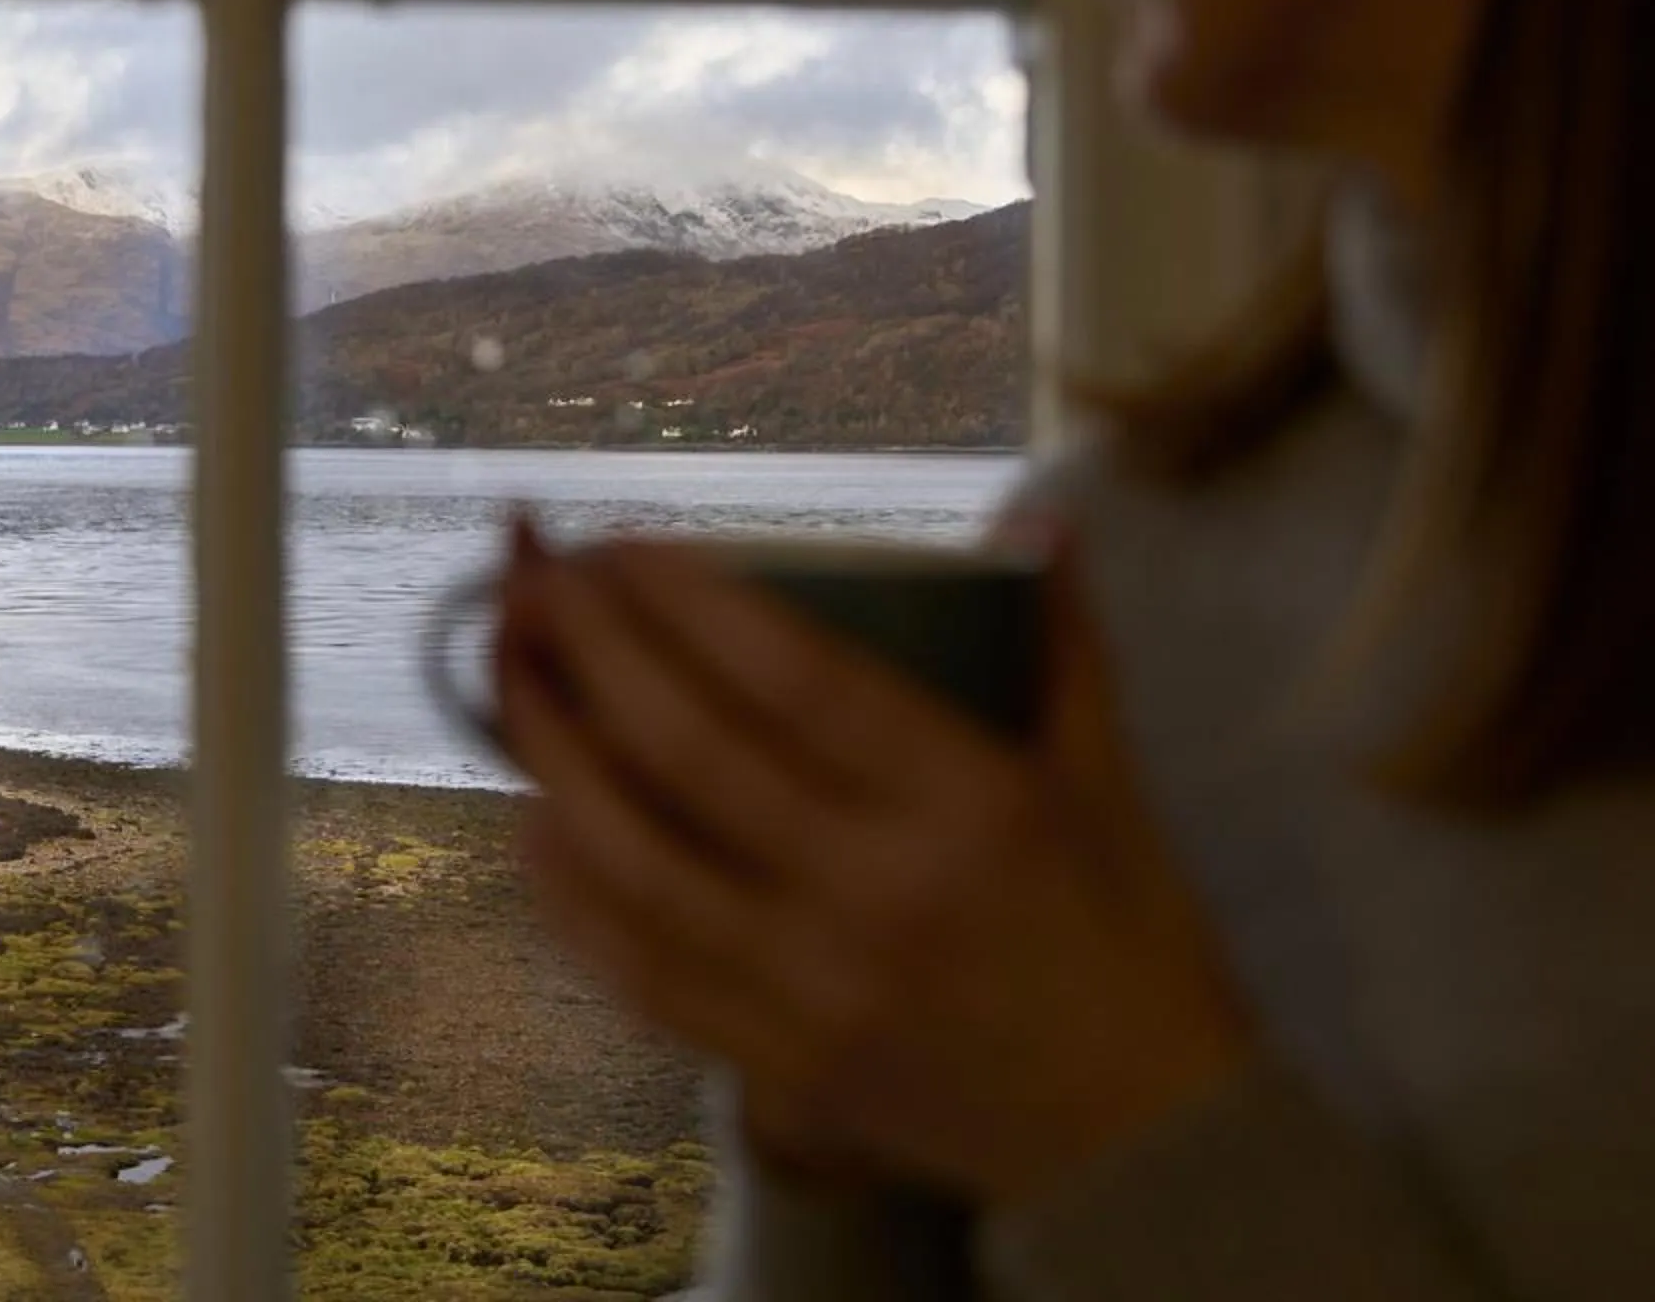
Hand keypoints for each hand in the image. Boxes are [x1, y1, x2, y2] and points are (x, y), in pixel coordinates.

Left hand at [492, 522, 1256, 1211]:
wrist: (1145, 1144)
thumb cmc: (1132, 940)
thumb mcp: (1109, 781)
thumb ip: (1060, 637)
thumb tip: (1033, 510)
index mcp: (970, 807)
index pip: (800, 681)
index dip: (694, 605)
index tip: (623, 544)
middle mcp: (880, 895)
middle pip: (695, 756)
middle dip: (596, 655)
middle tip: (535, 585)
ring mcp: (818, 990)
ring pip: (642, 866)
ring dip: (556, 763)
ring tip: (509, 681)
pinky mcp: (782, 1066)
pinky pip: (643, 975)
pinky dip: (572, 899)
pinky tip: (531, 825)